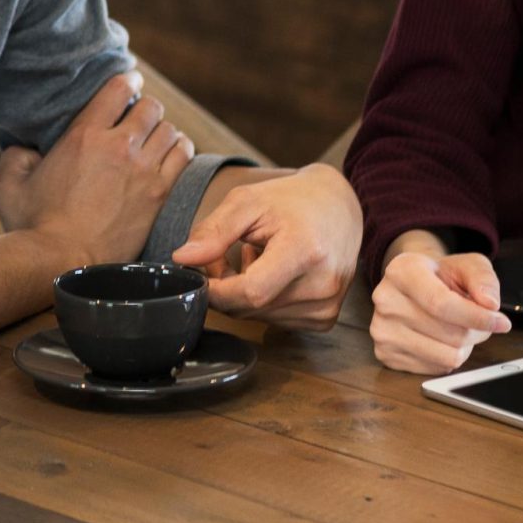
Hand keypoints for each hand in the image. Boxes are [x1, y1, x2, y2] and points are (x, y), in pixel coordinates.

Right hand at [0, 72, 190, 268]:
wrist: (61, 263)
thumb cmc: (31, 227)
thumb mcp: (8, 185)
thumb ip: (15, 156)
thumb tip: (27, 148)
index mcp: (83, 135)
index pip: (119, 88)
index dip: (127, 82)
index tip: (129, 84)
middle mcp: (118, 146)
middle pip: (151, 107)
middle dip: (145, 108)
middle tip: (138, 118)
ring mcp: (143, 171)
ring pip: (170, 130)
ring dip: (162, 131)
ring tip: (154, 139)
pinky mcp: (158, 195)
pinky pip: (183, 157)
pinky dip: (179, 151)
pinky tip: (170, 157)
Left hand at [171, 164, 360, 329]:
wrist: (339, 207)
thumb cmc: (291, 201)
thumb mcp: (248, 202)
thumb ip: (214, 230)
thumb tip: (182, 259)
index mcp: (305, 251)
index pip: (250, 292)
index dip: (216, 289)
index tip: (198, 274)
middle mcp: (322, 284)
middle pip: (251, 307)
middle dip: (226, 287)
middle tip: (226, 256)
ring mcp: (327, 305)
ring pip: (259, 316)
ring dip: (244, 294)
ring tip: (256, 258)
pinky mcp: (325, 318)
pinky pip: (275, 321)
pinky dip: (263, 302)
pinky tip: (272, 274)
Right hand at [369, 235, 508, 374]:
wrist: (413, 287)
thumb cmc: (441, 276)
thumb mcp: (466, 265)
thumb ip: (483, 278)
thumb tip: (490, 303)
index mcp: (401, 271)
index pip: (442, 304)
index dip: (477, 317)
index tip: (501, 322)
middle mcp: (385, 300)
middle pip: (450, 334)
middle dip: (476, 331)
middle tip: (478, 321)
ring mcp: (382, 330)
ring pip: (447, 356)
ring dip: (465, 347)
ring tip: (458, 329)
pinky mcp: (386, 355)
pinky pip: (436, 369)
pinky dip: (448, 357)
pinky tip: (441, 340)